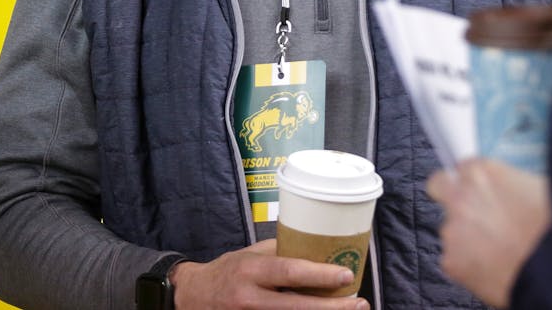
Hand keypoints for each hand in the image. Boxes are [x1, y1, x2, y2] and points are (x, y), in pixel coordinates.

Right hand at [171, 239, 368, 309]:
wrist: (193, 296)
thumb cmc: (228, 271)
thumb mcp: (251, 255)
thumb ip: (281, 253)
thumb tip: (318, 248)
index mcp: (251, 271)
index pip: (290, 272)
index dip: (320, 275)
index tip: (347, 275)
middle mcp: (250, 298)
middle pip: (297, 306)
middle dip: (332, 307)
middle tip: (359, 303)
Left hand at [427, 158, 551, 308]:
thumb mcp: (540, 187)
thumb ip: (511, 182)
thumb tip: (510, 188)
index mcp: (481, 174)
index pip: (459, 167)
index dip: (470, 181)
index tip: (478, 190)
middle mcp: (461, 198)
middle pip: (441, 189)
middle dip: (453, 199)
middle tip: (475, 214)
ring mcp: (452, 231)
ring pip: (450, 229)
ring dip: (466, 236)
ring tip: (496, 248)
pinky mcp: (451, 261)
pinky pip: (454, 259)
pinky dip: (468, 264)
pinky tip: (492, 266)